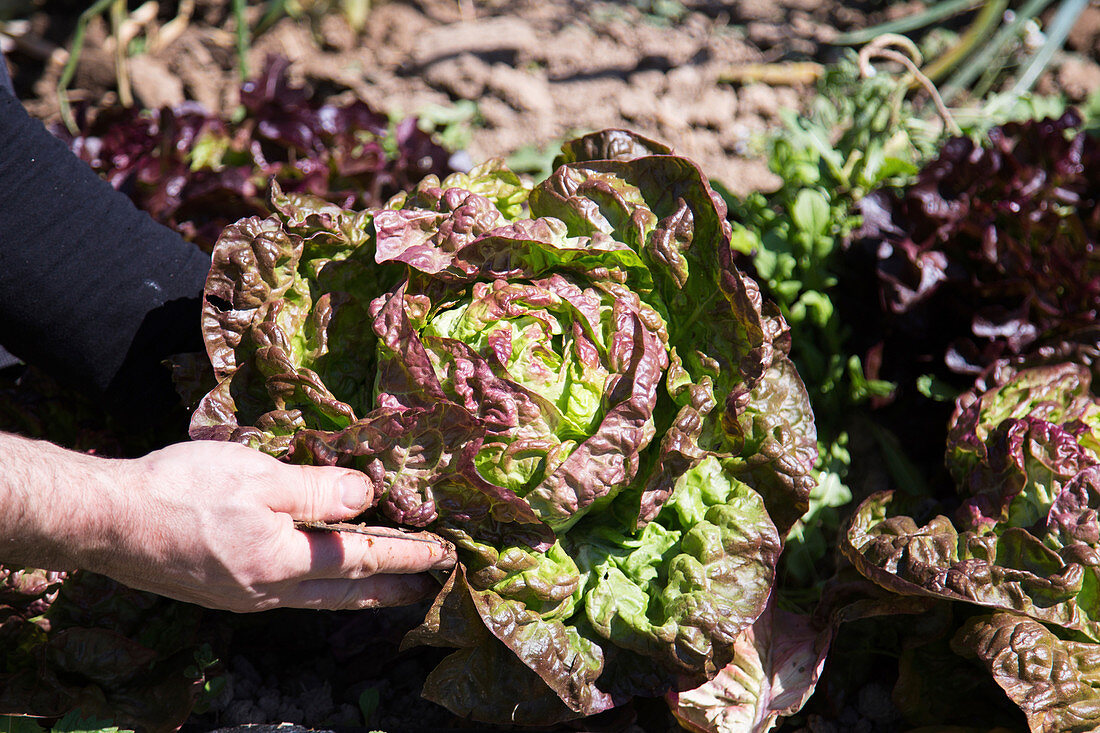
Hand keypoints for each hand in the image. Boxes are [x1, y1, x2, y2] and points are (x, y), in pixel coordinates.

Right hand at [0, 435, 455, 611]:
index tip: (441, 554)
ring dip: (357, 594)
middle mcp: (269, 589)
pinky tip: (317, 582)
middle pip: (346, 593)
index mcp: (284, 560)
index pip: (362, 558)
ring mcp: (244, 597)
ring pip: (317, 599)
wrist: (106, 521)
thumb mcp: (256, 476)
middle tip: (428, 589)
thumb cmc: (180, 490)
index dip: (405, 554)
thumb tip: (368, 496)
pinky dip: (318, 590)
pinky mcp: (223, 592)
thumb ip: (316, 489)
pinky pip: (287, 596)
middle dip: (390, 589)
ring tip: (385, 591)